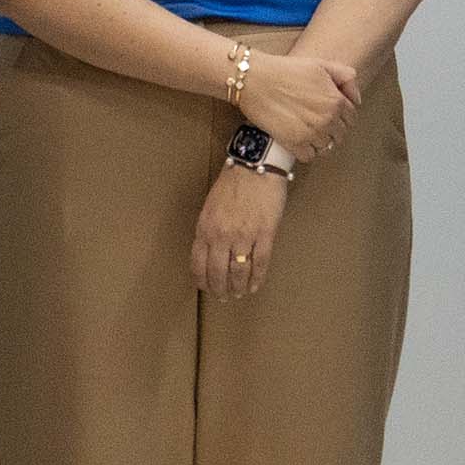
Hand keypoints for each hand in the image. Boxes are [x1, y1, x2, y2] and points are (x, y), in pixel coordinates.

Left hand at [192, 165, 288, 298]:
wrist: (256, 167)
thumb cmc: (232, 184)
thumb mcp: (210, 207)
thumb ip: (209, 230)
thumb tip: (211, 251)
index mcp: (205, 229)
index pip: (198, 265)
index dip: (203, 281)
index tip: (207, 288)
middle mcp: (222, 236)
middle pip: (218, 273)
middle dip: (220, 289)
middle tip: (224, 297)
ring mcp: (244, 236)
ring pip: (238, 272)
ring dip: (238, 287)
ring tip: (238, 294)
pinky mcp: (265, 234)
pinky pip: (260, 263)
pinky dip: (257, 278)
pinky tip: (254, 286)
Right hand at [237, 50, 357, 160]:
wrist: (255, 80)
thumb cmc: (287, 70)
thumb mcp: (322, 65)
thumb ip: (346, 77)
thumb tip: (356, 100)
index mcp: (337, 101)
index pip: (351, 118)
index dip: (342, 116)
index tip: (329, 113)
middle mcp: (327, 119)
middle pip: (340, 134)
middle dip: (332, 129)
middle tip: (317, 122)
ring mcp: (311, 133)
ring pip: (326, 147)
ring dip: (319, 141)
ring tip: (307, 131)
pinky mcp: (294, 144)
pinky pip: (309, 156)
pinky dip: (306, 151)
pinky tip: (298, 141)